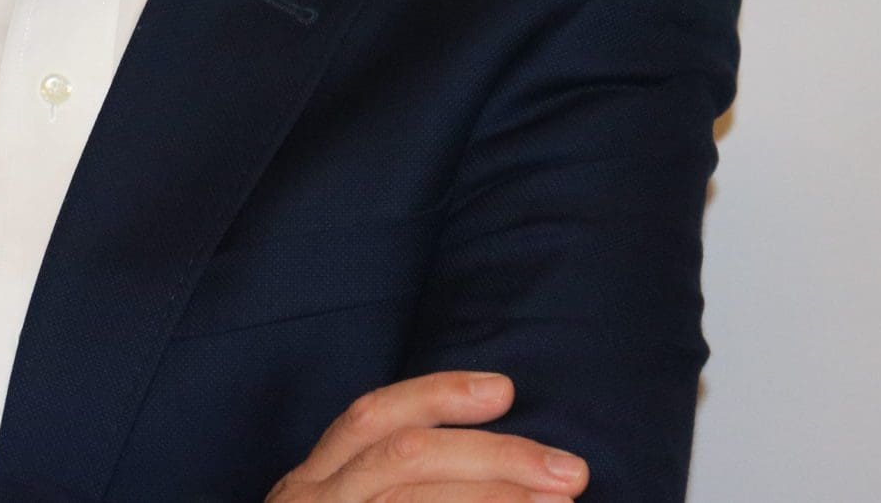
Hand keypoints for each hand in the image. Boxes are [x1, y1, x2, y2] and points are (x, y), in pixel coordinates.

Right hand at [265, 371, 588, 501]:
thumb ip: (400, 489)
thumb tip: (503, 473)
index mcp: (310, 486)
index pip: (371, 419)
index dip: (438, 394)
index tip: (504, 389)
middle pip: (406, 457)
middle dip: (497, 455)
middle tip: (570, 471)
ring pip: (412, 498)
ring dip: (495, 498)